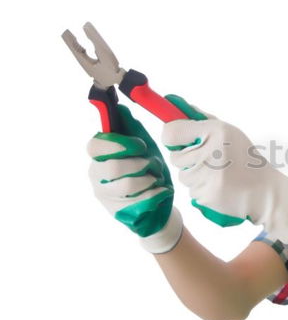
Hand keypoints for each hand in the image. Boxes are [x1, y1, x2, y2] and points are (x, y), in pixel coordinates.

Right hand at [87, 104, 182, 252]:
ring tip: (157, 178)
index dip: (119, 144)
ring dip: (149, 179)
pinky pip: (139, 201)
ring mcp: (106, 195)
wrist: (160, 203)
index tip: (140, 146)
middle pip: (112, 167)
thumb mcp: (144, 147)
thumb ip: (132, 129)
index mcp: (101, 155)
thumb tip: (121, 108)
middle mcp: (97, 175)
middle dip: (139, 164)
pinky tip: (160, 191)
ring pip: (126, 185)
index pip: (95, 146)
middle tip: (152, 164)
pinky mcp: (118, 212)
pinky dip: (155, 193)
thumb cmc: (149, 171)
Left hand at [161, 101, 287, 247]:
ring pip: (183, 175)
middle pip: (175, 156)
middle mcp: (210, 154)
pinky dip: (202, 189)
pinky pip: (191, 190)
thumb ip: (201, 120)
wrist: (264, 191)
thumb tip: (173, 104)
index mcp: (216, 132)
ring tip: (218, 174)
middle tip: (211, 159)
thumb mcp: (228, 132)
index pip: (171, 132)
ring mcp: (208, 178)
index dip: (173, 135)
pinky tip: (220, 187)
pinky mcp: (206, 196)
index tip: (179, 139)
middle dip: (188, 157)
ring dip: (195, 175)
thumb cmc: (245, 158)